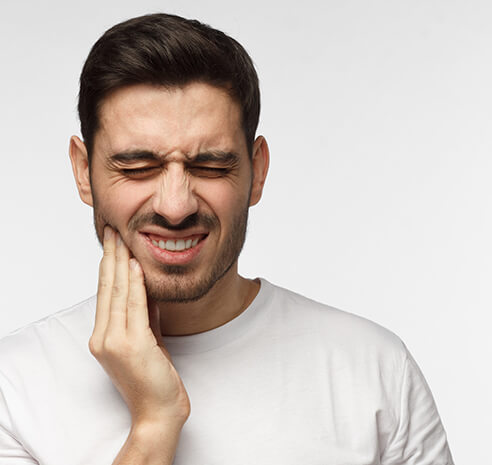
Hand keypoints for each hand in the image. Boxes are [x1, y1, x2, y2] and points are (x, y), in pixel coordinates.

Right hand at [89, 226, 190, 429]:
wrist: (158, 412)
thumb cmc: (153, 378)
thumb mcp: (148, 339)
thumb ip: (144, 314)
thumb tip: (147, 286)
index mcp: (104, 336)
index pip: (106, 293)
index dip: (109, 265)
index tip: (112, 242)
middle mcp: (103, 337)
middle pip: (108, 288)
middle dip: (111, 256)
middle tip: (112, 230)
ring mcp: (115, 342)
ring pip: (119, 293)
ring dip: (121, 262)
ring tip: (121, 238)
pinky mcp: (133, 346)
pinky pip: (135, 307)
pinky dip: (136, 284)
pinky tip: (135, 265)